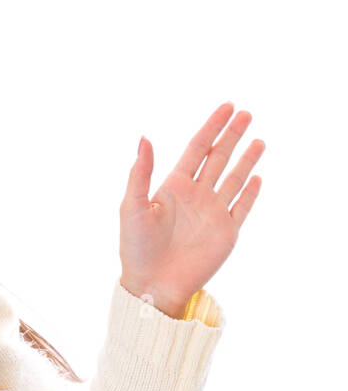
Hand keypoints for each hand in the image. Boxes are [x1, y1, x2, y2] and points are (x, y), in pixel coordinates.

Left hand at [119, 102, 264, 317]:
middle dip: (232, 135)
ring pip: (234, 179)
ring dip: (246, 159)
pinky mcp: (226, 233)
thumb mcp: (132, 206)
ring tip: (258, 139)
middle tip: (246, 112)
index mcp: (173, 186)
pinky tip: (257, 177)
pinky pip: (242, 208)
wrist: (152, 284)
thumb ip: (140, 173)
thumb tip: (145, 138)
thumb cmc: (136, 247)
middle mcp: (195, 195)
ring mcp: (212, 213)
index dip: (211, 127)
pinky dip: (251, 193)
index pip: (197, 148)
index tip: (226, 106)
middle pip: (218, 158)